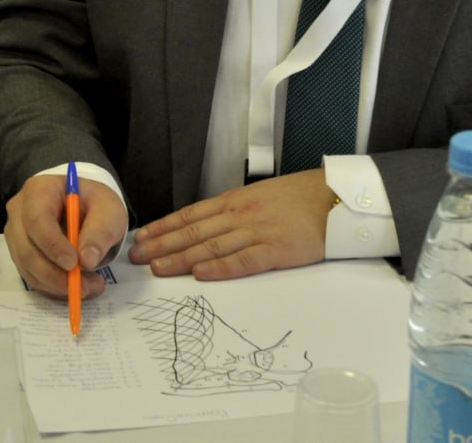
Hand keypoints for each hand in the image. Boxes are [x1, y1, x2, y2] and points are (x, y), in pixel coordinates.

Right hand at [4, 174, 126, 298]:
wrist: (84, 208)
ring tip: (89, 286)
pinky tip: (76, 285)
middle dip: (54, 274)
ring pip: (27, 267)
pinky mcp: (20, 254)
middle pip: (26, 248)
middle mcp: (20, 211)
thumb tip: (87, 260)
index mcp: (39, 190)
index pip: (37, 219)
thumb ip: (101, 231)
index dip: (52, 245)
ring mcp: (16, 234)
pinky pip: (31, 277)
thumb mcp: (108, 210)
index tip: (73, 264)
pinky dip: (54, 287)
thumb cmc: (93, 204)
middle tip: (84, 287)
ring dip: (57, 284)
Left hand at [127, 169, 334, 279]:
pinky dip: (220, 268)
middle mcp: (239, 215)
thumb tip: (207, 223)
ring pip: (210, 246)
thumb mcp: (259, 196)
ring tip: (157, 268)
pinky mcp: (276, 250)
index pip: (189, 214)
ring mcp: (256, 232)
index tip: (141, 237)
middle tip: (136, 257)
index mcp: (234, 201)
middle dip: (161, 244)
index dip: (163, 227)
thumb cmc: (299, 198)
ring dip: (181, 258)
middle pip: (192, 231)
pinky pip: (243, 261)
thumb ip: (233, 210)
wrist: (335, 196)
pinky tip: (200, 275)